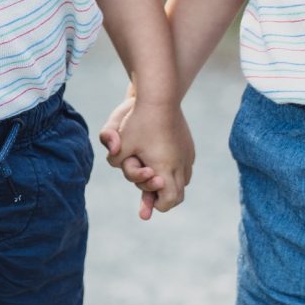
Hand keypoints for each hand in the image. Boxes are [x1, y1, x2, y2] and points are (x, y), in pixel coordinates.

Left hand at [101, 97, 193, 220]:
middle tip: (149, 199)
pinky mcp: (189, 147)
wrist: (160, 97)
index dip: (157, 205)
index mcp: (165, 168)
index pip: (168, 200)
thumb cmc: (138, 121)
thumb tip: (115, 164)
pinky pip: (185, 168)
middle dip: (163, 198)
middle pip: (178, 195)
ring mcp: (187, 156)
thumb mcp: (121, 143)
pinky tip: (161, 163)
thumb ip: (115, 160)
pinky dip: (174, 171)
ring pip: (183, 181)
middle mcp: (180, 164)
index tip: (146, 206)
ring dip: (169, 184)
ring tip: (154, 179)